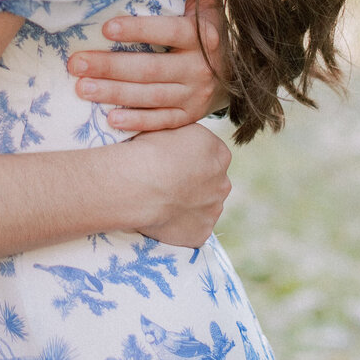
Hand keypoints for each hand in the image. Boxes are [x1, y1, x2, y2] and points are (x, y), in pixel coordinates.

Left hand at [66, 0, 230, 130]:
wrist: (238, 78)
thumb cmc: (209, 34)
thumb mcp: (209, 8)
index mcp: (202, 37)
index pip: (167, 31)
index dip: (138, 30)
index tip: (106, 28)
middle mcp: (200, 68)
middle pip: (150, 69)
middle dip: (110, 67)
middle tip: (75, 63)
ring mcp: (194, 96)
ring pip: (150, 97)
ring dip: (114, 93)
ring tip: (81, 88)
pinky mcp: (188, 118)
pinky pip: (160, 122)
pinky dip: (136, 121)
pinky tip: (109, 119)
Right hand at [116, 123, 232, 247]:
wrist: (137, 184)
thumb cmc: (147, 150)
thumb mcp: (167, 127)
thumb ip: (183, 135)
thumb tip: (178, 139)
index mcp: (217, 151)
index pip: (212, 154)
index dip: (192, 158)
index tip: (173, 161)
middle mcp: (223, 180)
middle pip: (212, 182)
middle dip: (196, 183)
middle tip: (167, 183)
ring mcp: (214, 209)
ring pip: (205, 206)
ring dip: (189, 205)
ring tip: (160, 201)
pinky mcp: (202, 232)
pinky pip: (193, 228)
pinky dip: (181, 226)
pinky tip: (161, 218)